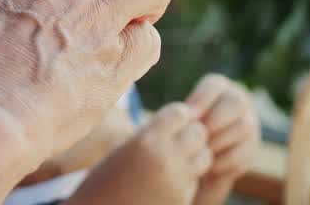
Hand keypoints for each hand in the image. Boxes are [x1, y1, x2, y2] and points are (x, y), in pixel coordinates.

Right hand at [71, 102, 211, 204]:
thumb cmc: (105, 180)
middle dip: (190, 135)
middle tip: (175, 143)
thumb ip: (153, 133)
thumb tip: (186, 117)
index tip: (167, 124)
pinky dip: (186, 181)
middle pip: (199, 133)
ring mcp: (177, 183)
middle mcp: (165, 159)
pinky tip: (164, 187)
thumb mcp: (125, 149)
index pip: (180, 113)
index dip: (176, 117)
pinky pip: (195, 182)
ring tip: (171, 163)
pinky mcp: (182, 201)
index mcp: (146, 141)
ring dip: (194, 157)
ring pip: (204, 157)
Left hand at [186, 73, 260, 201]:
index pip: (214, 85)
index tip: (188, 116)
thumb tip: (187, 113)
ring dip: (218, 141)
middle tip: (199, 135)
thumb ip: (183, 114)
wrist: (193, 163)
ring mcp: (249, 123)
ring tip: (199, 152)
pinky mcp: (252, 147)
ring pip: (243, 126)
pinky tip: (208, 167)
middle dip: (216, 119)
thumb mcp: (178, 121)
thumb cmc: (180, 135)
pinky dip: (224, 161)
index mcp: (217, 88)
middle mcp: (237, 101)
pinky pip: (245, 151)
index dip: (201, 99)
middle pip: (237, 101)